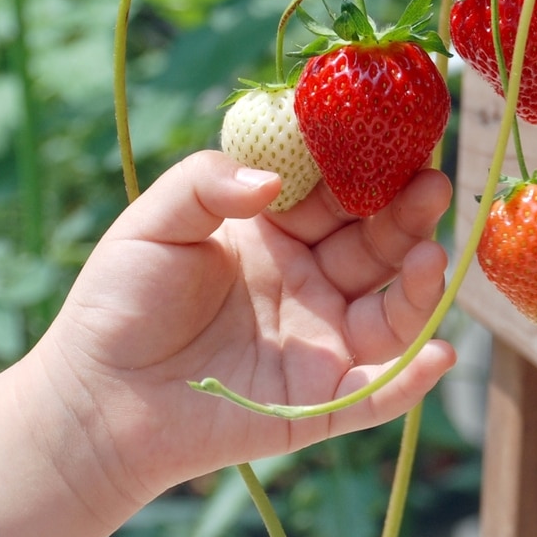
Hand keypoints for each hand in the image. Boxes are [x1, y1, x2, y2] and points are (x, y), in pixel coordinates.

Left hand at [0, 151, 456, 536]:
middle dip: (409, 213)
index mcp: (274, 233)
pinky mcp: (319, 403)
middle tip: (434, 183)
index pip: (337, 191)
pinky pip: (378, 391)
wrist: (94, 402)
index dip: (369, 165)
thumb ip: (208, 182)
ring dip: (421, 286)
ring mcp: (320, 342)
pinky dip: (414, 378)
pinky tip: (442, 353)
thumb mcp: (154, 222)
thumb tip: (273, 178)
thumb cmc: (118, 303)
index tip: (400, 134)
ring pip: (391, 313)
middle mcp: (309, 282)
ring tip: (429, 257)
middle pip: (377, 244)